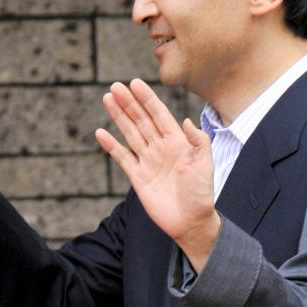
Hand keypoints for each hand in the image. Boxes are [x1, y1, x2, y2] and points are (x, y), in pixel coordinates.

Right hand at [98, 79, 220, 268]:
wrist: (192, 222)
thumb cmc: (201, 194)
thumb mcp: (205, 165)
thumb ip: (199, 142)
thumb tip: (187, 121)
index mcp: (178, 142)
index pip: (160, 115)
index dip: (148, 99)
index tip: (135, 83)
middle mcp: (161, 148)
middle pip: (142, 121)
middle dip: (129, 103)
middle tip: (115, 87)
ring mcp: (148, 162)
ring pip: (131, 134)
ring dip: (119, 117)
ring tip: (108, 99)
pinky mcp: (138, 178)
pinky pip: (122, 158)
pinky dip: (112, 146)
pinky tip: (101, 133)